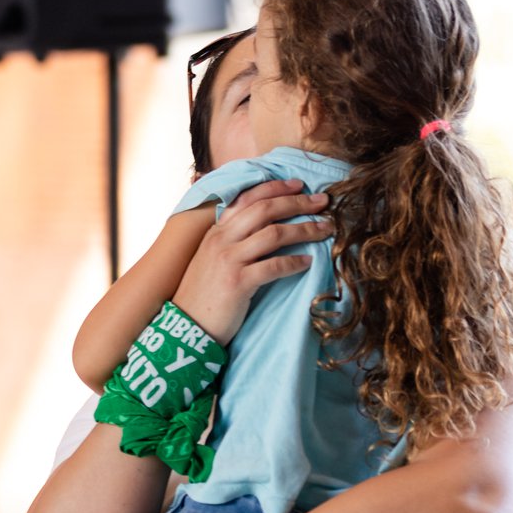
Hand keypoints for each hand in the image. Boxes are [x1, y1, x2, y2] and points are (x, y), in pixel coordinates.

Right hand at [173, 179, 331, 344]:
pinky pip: (273, 266)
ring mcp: (229, 260)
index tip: (299, 185)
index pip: (247, 198)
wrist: (186, 328)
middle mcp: (221, 240)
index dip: (275, 188)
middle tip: (322, 201)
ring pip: (273, 234)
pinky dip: (294, 262)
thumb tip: (259, 229)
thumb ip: (230, 242)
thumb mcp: (211, 260)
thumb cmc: (203, 295)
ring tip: (326, 229)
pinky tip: (308, 262)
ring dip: (305, 229)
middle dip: (297, 203)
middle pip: (265, 210)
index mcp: (216, 232)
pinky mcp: (237, 283)